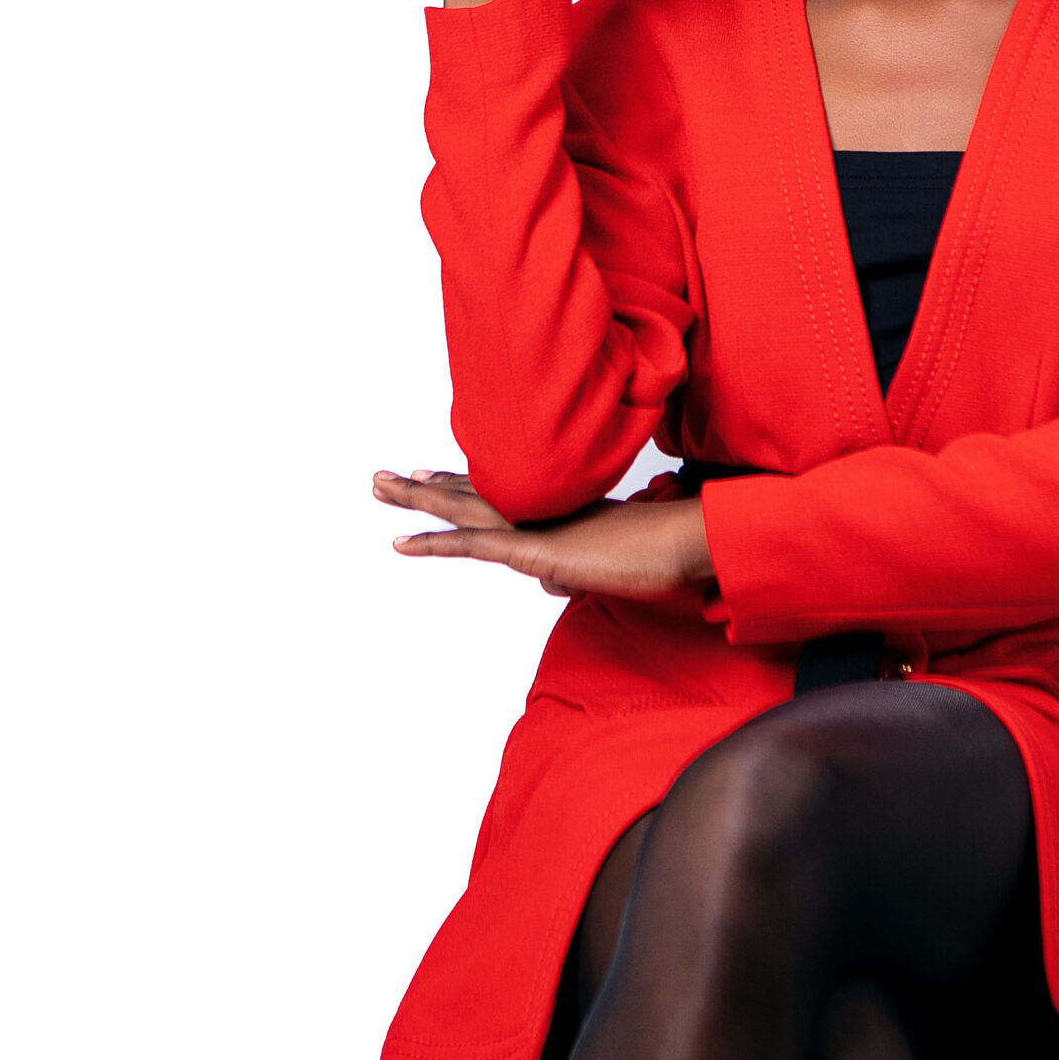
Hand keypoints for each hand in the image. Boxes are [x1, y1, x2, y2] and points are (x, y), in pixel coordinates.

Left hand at [374, 469, 713, 597]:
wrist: (681, 545)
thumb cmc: (659, 555)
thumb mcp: (605, 567)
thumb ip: (574, 571)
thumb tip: (551, 583)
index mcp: (555, 508)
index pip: (497, 494)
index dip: (459, 485)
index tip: (430, 476)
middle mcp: (538, 507)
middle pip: (470, 493)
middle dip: (425, 487)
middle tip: (385, 478)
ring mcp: (532, 524)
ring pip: (460, 508)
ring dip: (414, 499)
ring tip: (378, 487)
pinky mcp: (531, 549)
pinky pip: (470, 545)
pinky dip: (433, 543)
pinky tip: (401, 542)